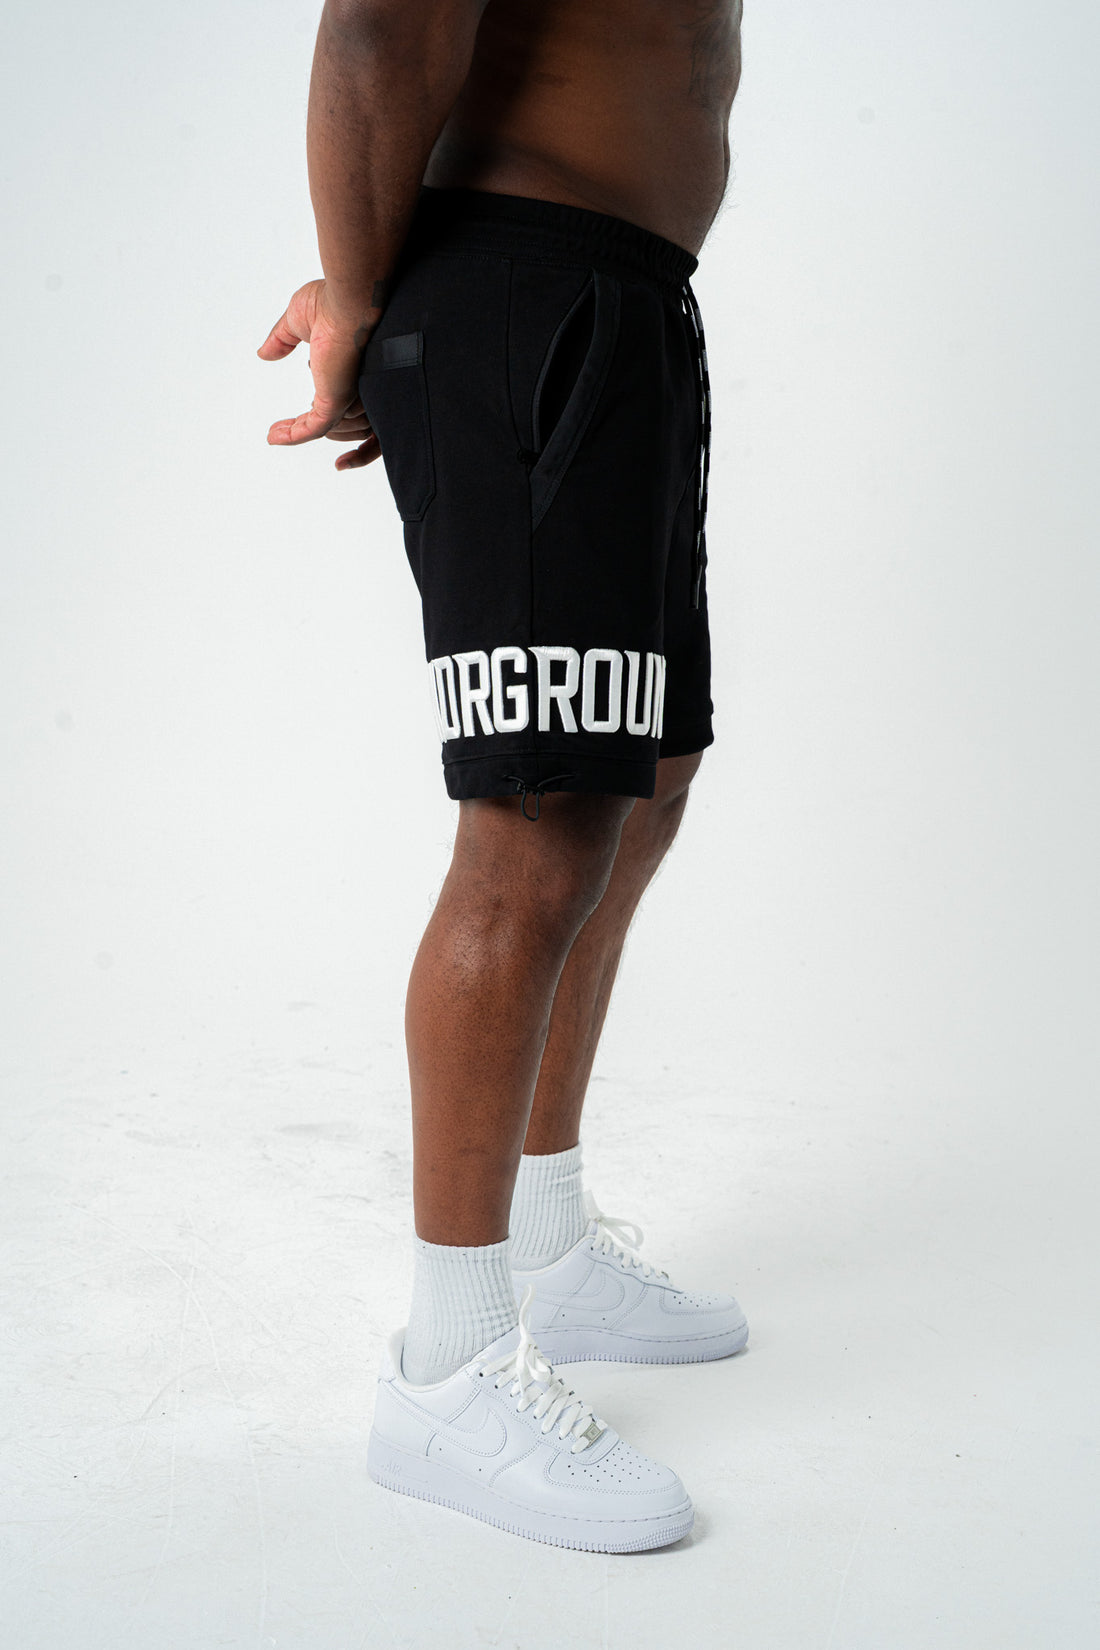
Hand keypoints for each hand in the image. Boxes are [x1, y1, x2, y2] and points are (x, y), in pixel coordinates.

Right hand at [257, 279, 380, 471]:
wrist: (348, 301)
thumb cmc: (333, 302)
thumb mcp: (298, 321)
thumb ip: (282, 339)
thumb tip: (264, 354)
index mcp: (347, 370)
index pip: (334, 397)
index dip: (314, 406)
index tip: (296, 409)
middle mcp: (351, 387)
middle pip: (334, 420)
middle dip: (306, 426)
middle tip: (281, 430)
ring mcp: (344, 396)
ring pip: (323, 427)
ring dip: (297, 432)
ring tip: (276, 434)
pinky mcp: (335, 403)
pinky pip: (313, 429)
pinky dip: (293, 435)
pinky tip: (273, 436)